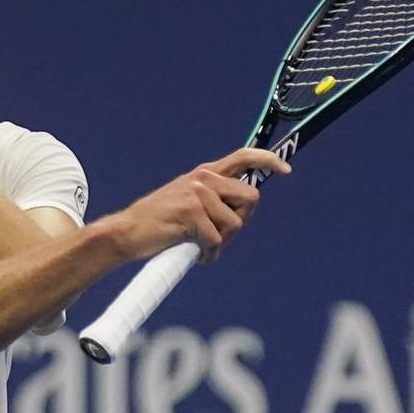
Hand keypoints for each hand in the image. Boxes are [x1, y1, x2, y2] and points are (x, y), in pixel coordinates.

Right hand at [108, 148, 290, 262]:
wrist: (127, 232)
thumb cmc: (160, 223)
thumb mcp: (188, 200)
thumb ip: (213, 198)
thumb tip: (243, 207)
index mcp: (204, 174)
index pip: (243, 157)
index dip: (267, 160)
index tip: (286, 170)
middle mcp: (203, 179)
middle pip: (250, 199)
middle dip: (241, 221)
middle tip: (221, 235)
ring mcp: (197, 194)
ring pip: (235, 224)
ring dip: (223, 242)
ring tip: (202, 246)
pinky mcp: (191, 214)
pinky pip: (217, 241)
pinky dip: (209, 255)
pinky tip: (197, 255)